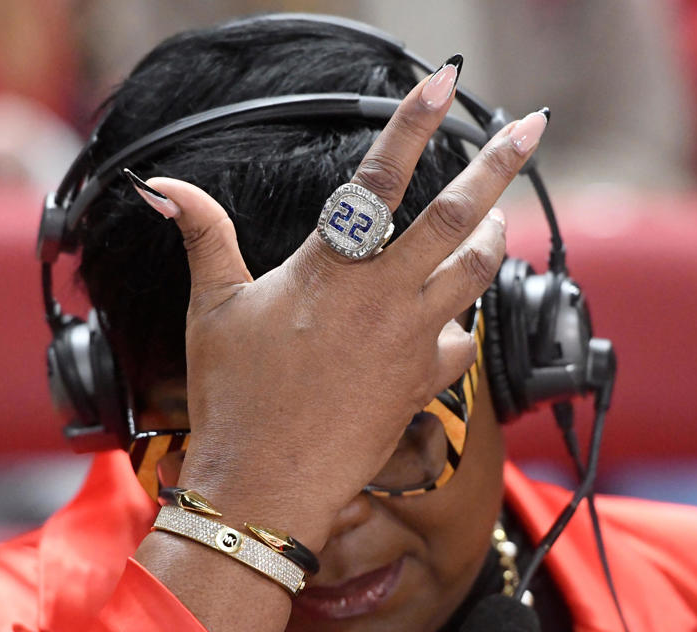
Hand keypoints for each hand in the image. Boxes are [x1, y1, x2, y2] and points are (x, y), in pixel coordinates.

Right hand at [140, 76, 545, 547]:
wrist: (266, 484)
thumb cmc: (235, 396)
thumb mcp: (212, 308)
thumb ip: (203, 236)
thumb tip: (166, 186)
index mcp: (333, 269)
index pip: (380, 177)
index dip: (414, 122)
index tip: (443, 82)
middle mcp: (384, 299)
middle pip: (457, 219)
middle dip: (499, 167)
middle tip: (531, 129)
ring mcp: (410, 342)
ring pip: (476, 275)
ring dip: (492, 237)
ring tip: (496, 216)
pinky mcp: (422, 383)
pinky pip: (462, 344)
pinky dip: (463, 322)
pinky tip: (453, 318)